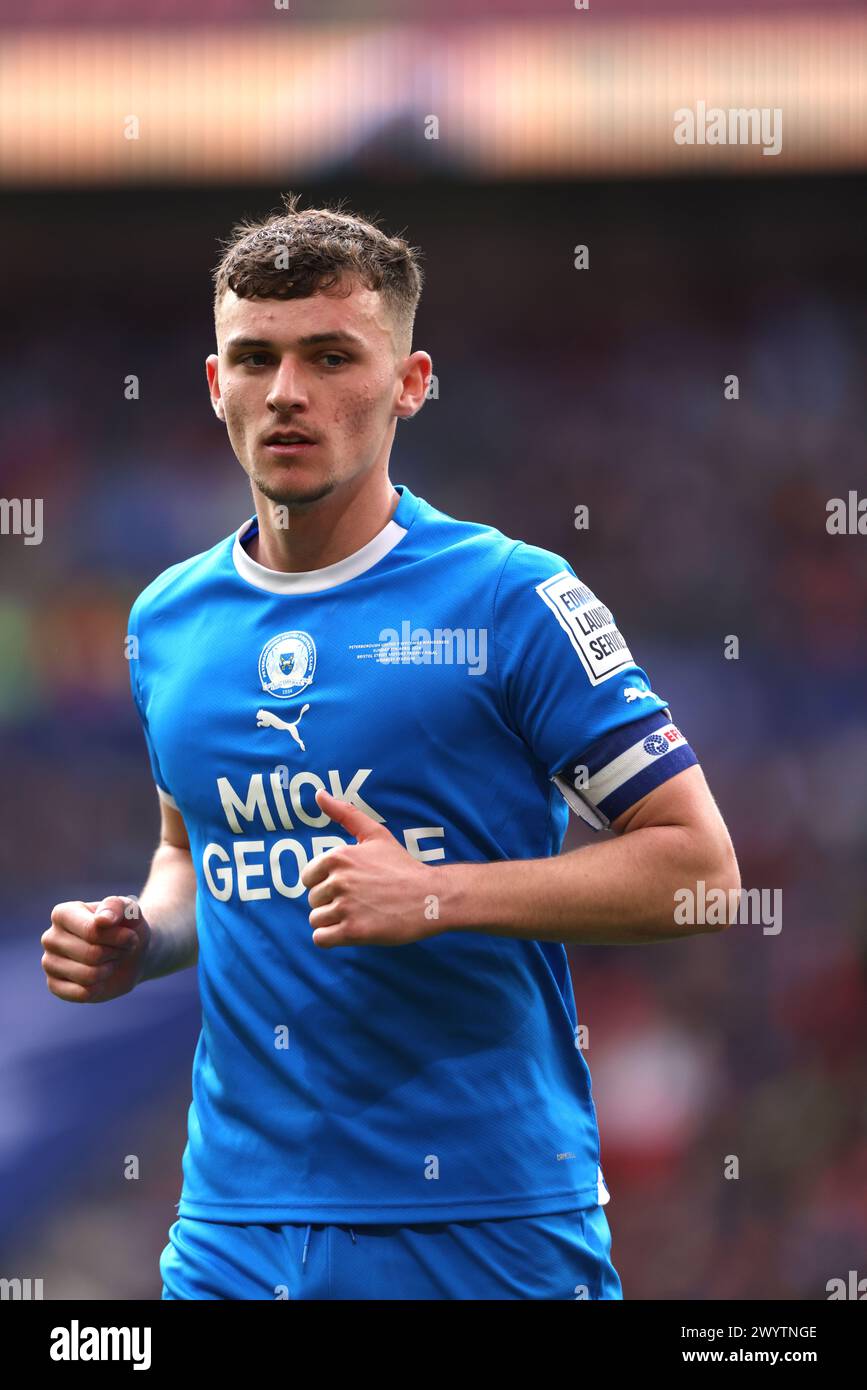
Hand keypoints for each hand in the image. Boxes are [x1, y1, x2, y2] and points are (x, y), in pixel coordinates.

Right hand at [41, 896, 150, 1002]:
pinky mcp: (53, 985)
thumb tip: (102, 920)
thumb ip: (117, 907)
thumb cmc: (126, 928)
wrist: (130, 954)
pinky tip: (99, 978)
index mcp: (63, 913)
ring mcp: (49, 962)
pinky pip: (81, 994)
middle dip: (115, 954)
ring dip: (108, 970)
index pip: (92, 931)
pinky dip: (100, 988)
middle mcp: (50, 937)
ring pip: (87, 976)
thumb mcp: (129, 911)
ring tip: (109, 961)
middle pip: (91, 954)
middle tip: (119, 949)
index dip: (119, 937)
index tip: (129, 935)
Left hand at [300, 789, 440, 948]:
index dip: (327, 883)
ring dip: (333, 922)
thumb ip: (344, 813)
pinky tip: (351, 930)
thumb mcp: (375, 834)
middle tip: (360, 901)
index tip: (351, 885)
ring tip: (358, 915)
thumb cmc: (402, 866)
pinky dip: (331, 937)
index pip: (308, 878)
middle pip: (312, 900)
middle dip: (331, 903)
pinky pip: (321, 939)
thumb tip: (319, 793)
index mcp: (338, 856)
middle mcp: (338, 880)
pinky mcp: (353, 932)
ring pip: (316, 920)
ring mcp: (346, 907)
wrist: (431, 897)